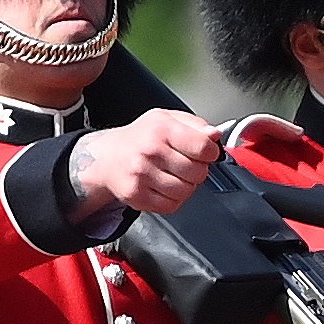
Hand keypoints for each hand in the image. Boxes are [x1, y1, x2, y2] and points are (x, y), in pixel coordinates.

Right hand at [65, 111, 224, 218]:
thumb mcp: (167, 119)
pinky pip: (171, 205)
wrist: (107, 157)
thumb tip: (216, 135)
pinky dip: (174, 199)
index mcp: (162, 129)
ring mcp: (142, 175)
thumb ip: (196, 125)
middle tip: (186, 164)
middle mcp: (151, 151)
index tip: (205, 152)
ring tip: (175, 175)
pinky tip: (165, 187)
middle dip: (198, 170)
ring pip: (186, 191)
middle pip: (198, 172)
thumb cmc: (141, 137)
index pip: (204, 147)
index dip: (210, 152)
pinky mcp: (136, 196)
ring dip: (187, 186)